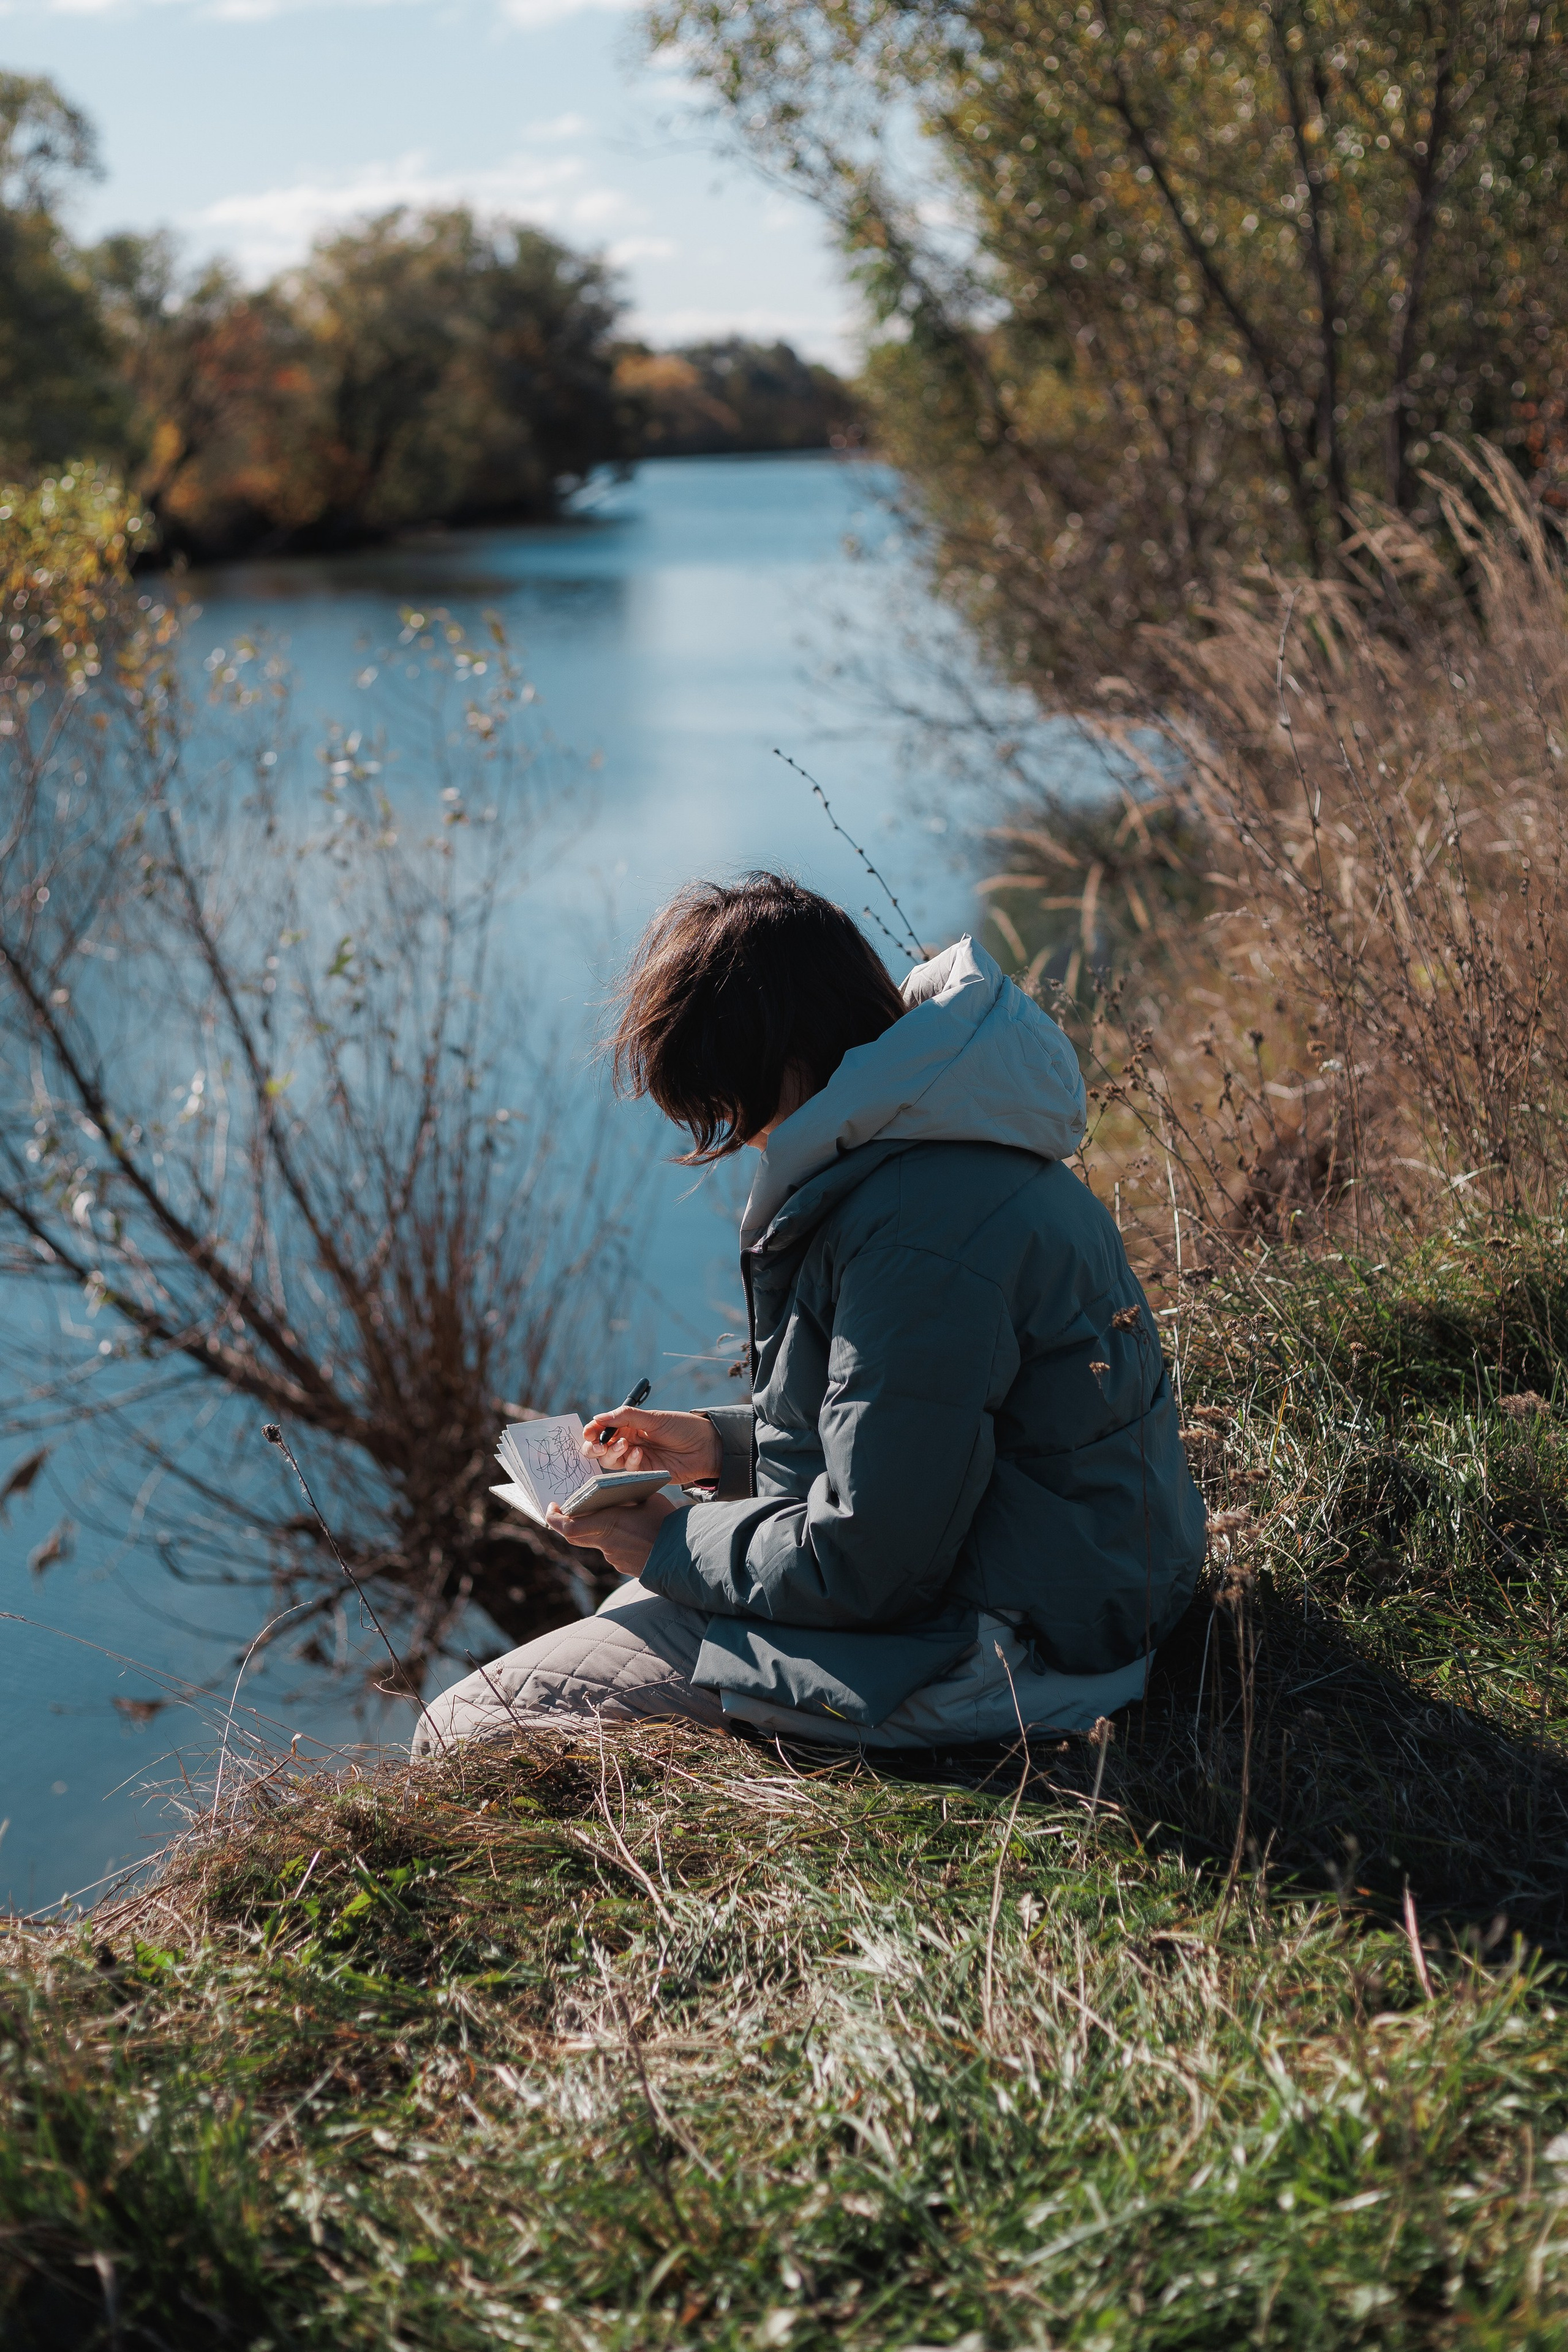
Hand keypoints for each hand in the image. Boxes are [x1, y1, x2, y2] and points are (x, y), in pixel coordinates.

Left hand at [546, 1491, 677, 1577]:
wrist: (686, 1556)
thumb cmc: (667, 1523)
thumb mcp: (647, 1499)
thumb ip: (627, 1497)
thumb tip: (616, 1495)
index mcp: (608, 1524)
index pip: (569, 1527)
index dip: (555, 1518)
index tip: (553, 1507)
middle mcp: (606, 1544)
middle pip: (575, 1537)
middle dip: (569, 1523)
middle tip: (567, 1511)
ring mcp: (615, 1558)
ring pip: (597, 1541)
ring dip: (601, 1530)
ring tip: (620, 1518)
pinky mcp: (625, 1566)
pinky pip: (613, 1550)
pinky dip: (616, 1540)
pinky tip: (633, 1533)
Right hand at [580, 1406, 721, 1487]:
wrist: (706, 1447)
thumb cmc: (683, 1427)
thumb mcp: (654, 1418)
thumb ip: (626, 1417)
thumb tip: (598, 1417)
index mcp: (630, 1425)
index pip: (603, 1428)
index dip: (592, 1430)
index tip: (588, 1432)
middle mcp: (629, 1441)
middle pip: (600, 1448)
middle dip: (594, 1447)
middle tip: (598, 1446)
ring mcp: (636, 1458)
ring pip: (610, 1461)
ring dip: (611, 1453)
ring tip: (625, 1445)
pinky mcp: (644, 1473)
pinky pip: (627, 1471)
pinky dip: (629, 1462)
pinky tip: (639, 1454)